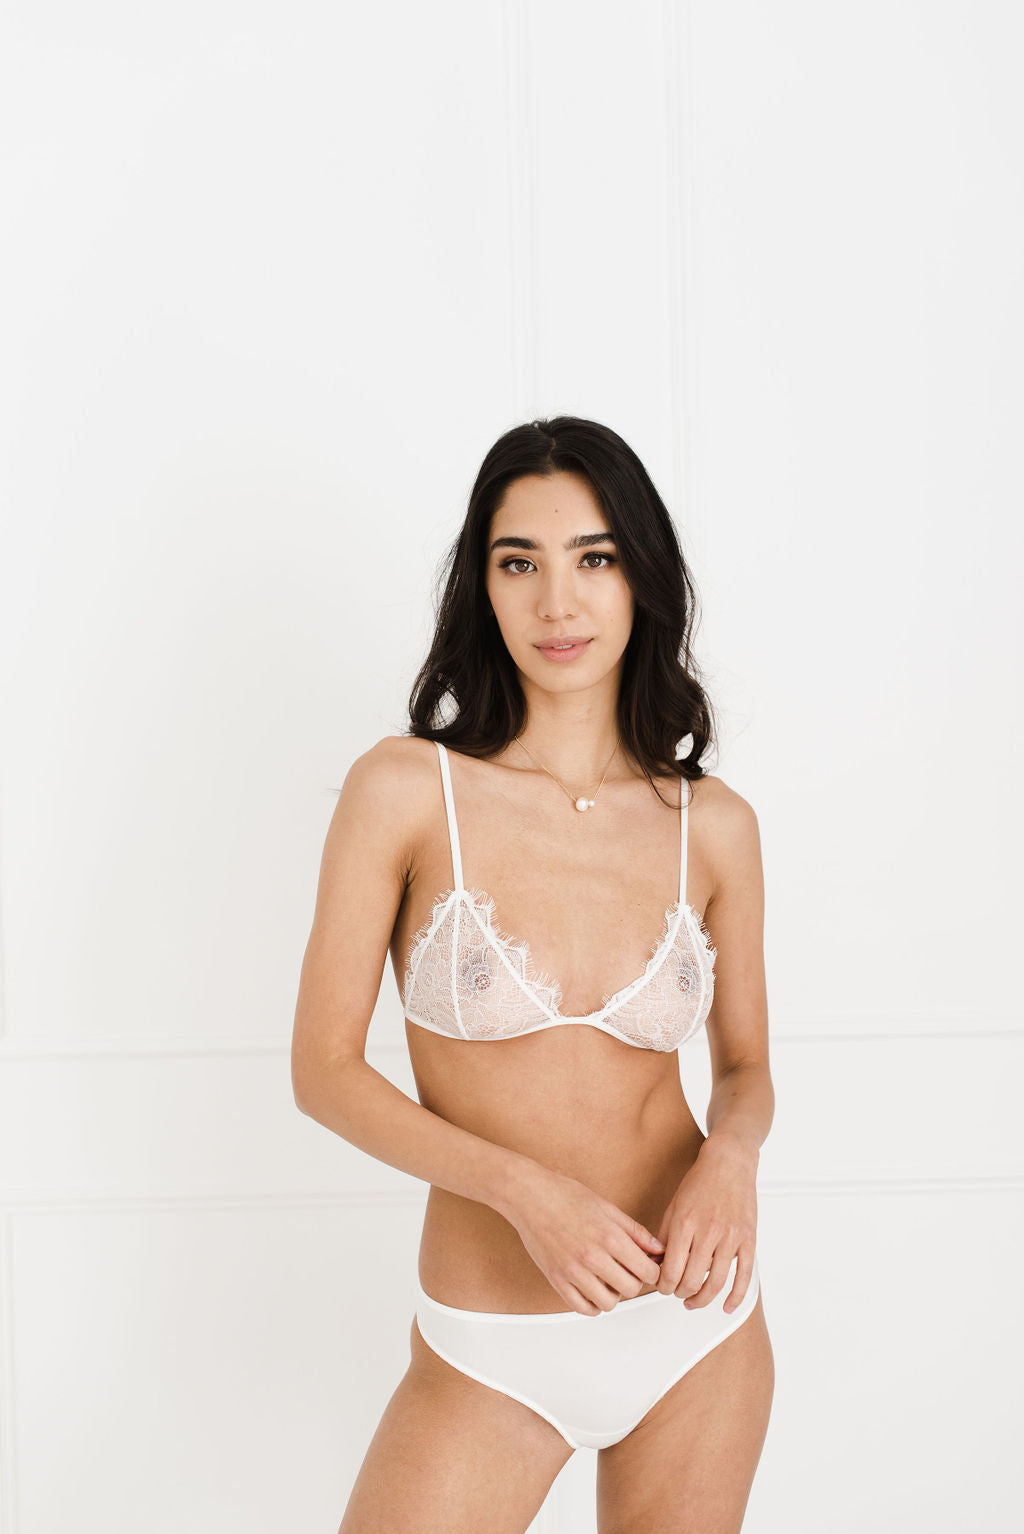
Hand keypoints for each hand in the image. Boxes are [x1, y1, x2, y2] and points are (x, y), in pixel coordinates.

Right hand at [507, 1165, 665, 1315]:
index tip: (647, 1267)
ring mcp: (573, 1271)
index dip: (652, 1270)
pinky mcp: (556, 1279)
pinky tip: (593, 1290)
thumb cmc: (565, 1195)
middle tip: (628, 1271)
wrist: (530, 1196)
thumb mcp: (607, 1207)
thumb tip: (657, 1248)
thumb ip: (635, 1231)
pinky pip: (582, 1307)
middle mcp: (593, 1257)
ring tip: (609, 1279)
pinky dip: (592, 1304)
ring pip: (608, 1303)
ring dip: (613, 1294)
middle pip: (631, 1289)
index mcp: (609, 1237)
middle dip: (635, 1281)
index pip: (647, 1271)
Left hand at [654, 1134, 757, 1312]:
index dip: (663, 1285)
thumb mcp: (674, 1205)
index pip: (671, 1270)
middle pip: (692, 1281)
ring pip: (716, 1283)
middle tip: (676, 1292)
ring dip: (702, 1299)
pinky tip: (727, 1306)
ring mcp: (731, 1237)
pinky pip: (744, 1276)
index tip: (662, 1286)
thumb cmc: (700, 1182)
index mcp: (685, 1223)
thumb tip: (657, 1264)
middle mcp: (708, 1231)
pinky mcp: (748, 1240)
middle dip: (680, 1293)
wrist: (729, 1162)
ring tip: (694, 1300)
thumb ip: (665, 1236)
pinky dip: (735, 1297)